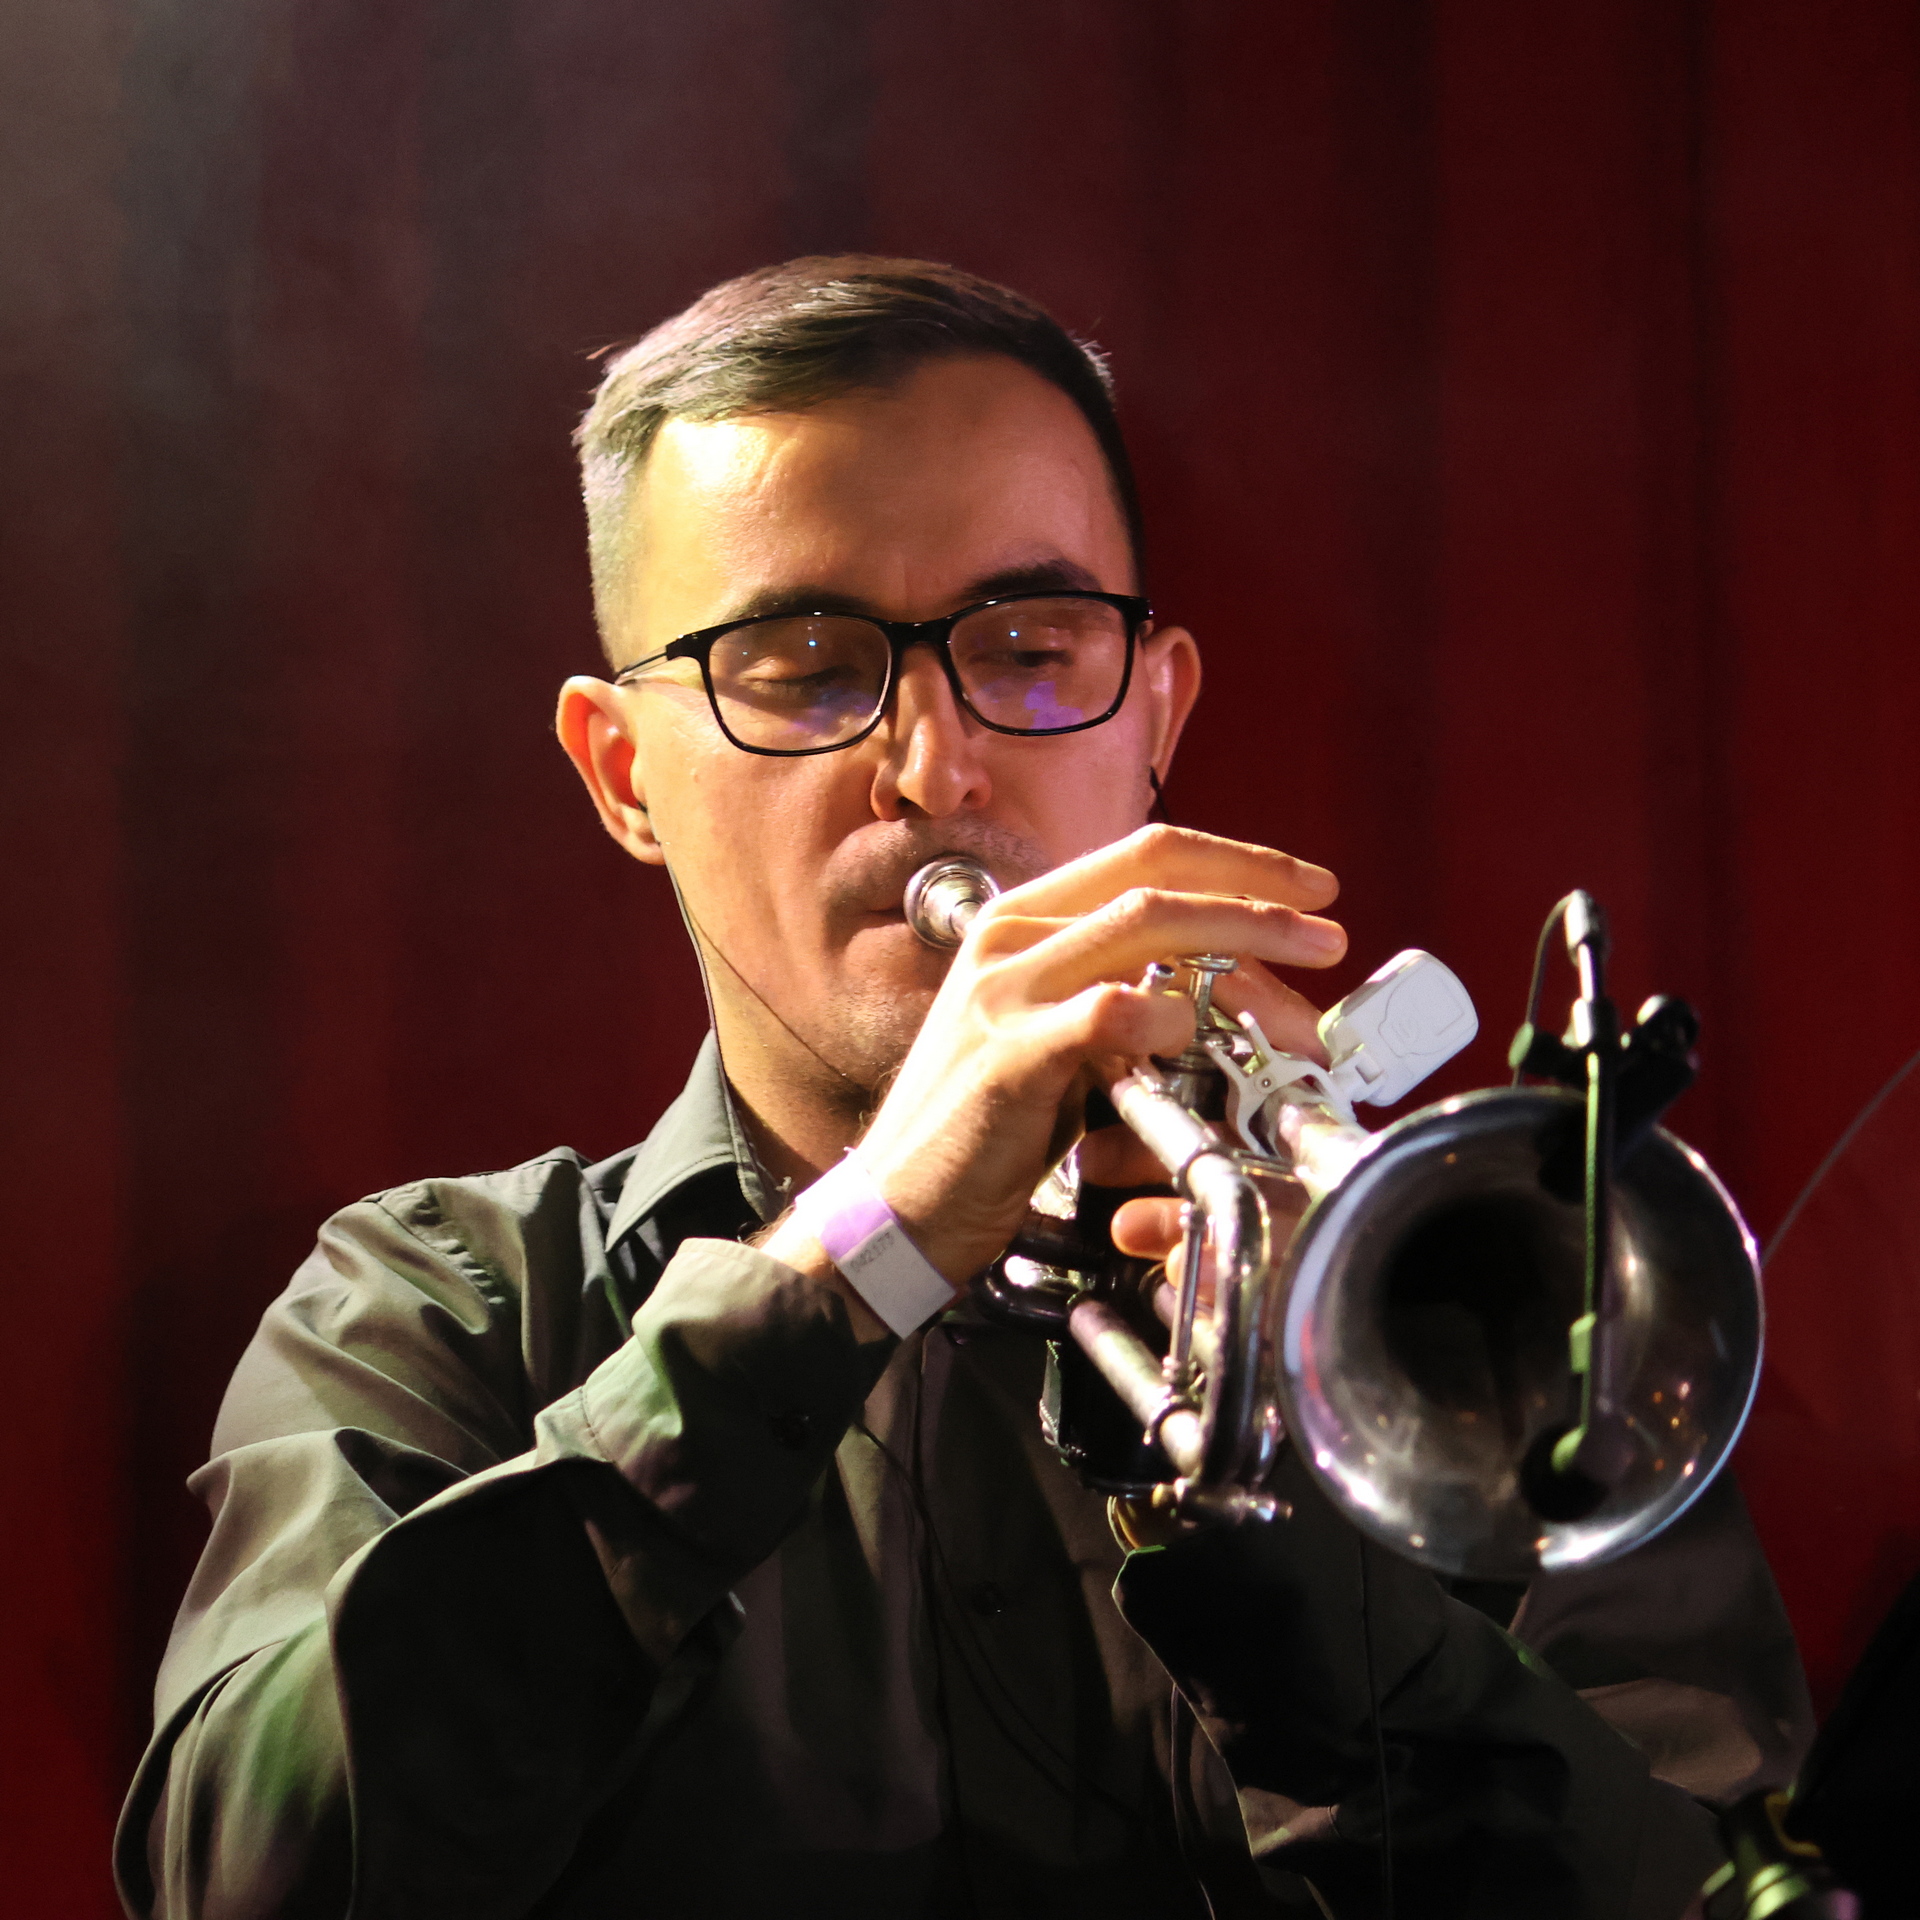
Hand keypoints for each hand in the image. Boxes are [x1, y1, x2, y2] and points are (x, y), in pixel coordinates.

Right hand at [783, 823, 1344, 1289]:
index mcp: (1021, 921)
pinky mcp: (1010, 1052)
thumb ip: (1118, 997)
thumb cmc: (981, 1128)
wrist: (897, 1206)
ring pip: (1146, 930)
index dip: (1236, 862)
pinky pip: (1113, 1012)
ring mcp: (1004, 990)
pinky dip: (1170, 1021)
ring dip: (1241, 954)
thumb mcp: (1053, 1039)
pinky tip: (1196, 1044)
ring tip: (1299, 1002)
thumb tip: (1218, 990)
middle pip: (1155, 880)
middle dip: (1259, 899)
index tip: (1304, 888)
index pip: (1141, 854)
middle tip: (1327, 930)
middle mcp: (1009, 938)